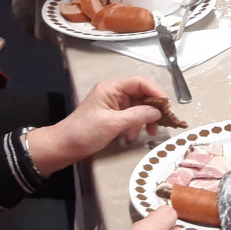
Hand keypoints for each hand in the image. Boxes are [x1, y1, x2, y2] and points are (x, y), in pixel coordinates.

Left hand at [26, 77, 168, 173]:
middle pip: (141, 94)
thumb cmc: (84, 132)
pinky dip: (136, 126)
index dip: (156, 92)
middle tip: (161, 123)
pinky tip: (133, 137)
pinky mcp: (112, 116)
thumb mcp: (113, 124)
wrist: (64, 147)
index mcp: (111, 88)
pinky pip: (131, 117)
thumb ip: (137, 115)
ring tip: (150, 133)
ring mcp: (113, 105)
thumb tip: (158, 111)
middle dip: (152, 108)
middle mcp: (114, 93)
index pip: (140, 82)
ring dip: (145, 119)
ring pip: (138, 107)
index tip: (166, 106)